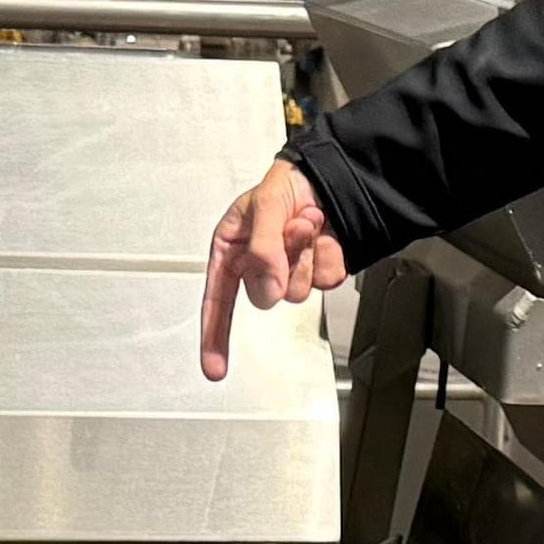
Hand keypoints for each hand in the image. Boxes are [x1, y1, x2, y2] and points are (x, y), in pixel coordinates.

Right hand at [198, 156, 347, 380]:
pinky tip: (325, 235)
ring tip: (308, 222)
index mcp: (232, 251)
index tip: (214, 367)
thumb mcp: (263, 204)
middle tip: (292, 227)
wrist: (328, 176)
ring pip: (298, 291)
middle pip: (265, 296)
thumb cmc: (286, 183)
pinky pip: (327, 280)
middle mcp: (258, 267)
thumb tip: (268, 287)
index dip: (214, 336)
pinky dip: (329, 255)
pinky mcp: (320, 273)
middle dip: (281, 261)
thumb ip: (261, 247)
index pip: (216, 301)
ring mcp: (290, 272)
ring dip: (306, 253)